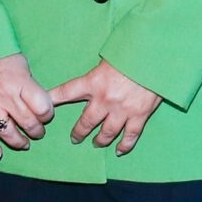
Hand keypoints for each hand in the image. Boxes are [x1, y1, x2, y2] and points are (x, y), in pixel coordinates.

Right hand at [0, 53, 56, 158]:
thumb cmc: (0, 53)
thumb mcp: (22, 64)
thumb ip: (30, 85)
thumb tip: (40, 104)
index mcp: (21, 82)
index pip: (43, 108)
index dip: (48, 114)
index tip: (47, 113)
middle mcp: (6, 97)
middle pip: (28, 123)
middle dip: (37, 130)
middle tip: (38, 130)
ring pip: (8, 133)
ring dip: (19, 142)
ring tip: (25, 143)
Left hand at [49, 60, 164, 154]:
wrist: (157, 56)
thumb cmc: (133, 51)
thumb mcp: (110, 56)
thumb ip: (99, 70)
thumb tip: (93, 75)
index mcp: (94, 81)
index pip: (66, 92)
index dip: (52, 100)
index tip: (43, 108)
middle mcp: (105, 99)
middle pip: (86, 122)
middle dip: (79, 132)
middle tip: (75, 138)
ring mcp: (122, 110)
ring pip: (106, 133)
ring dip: (99, 140)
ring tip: (96, 143)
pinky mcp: (139, 115)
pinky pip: (130, 136)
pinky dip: (124, 145)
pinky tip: (119, 150)